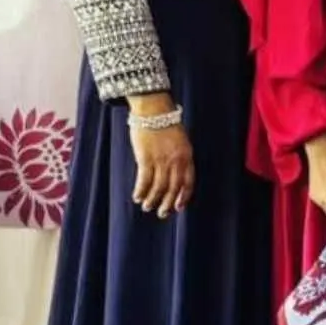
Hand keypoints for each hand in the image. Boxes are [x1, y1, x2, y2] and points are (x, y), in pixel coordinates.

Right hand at [127, 92, 193, 216]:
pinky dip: (141, 191)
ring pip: (158, 187)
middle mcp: (176, 160)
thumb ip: (180, 157)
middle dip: (167, 203)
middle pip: (173, 187)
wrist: (154, 111)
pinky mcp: (146, 158)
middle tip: (162, 213)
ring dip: (152, 200)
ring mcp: (161, 160)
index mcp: (187, 155)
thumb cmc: (167, 124)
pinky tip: (136, 196)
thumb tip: (174, 176)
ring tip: (147, 206)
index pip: (188, 181)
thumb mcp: (181, 140)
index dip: (183, 196)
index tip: (179, 207)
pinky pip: (144, 180)